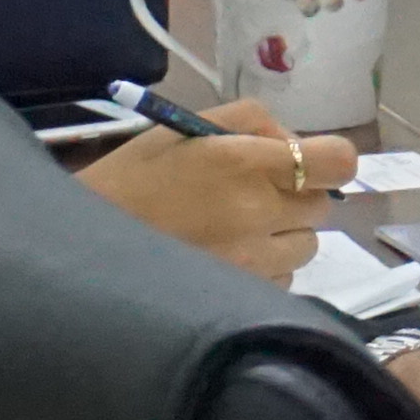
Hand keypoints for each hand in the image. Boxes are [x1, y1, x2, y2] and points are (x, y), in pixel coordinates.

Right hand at [75, 98, 349, 281]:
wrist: (81, 250)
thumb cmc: (130, 181)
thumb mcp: (182, 129)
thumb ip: (250, 122)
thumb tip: (294, 142)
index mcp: (245, 162)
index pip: (338, 162)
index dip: (328, 163)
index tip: (305, 166)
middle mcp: (259, 212)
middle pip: (321, 205)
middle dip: (295, 198)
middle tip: (250, 197)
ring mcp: (255, 261)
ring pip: (306, 246)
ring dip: (282, 237)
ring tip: (233, 231)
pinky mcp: (245, 297)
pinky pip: (283, 280)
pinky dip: (265, 270)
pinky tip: (225, 260)